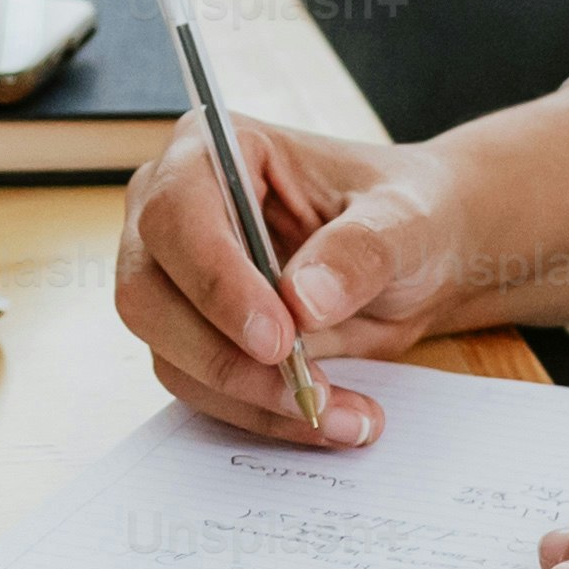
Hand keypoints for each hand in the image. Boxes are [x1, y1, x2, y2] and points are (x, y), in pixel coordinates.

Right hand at [111, 115, 475, 445]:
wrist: (419, 260)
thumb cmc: (407, 214)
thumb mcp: (407, 220)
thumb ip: (360, 250)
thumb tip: (303, 300)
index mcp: (216, 149)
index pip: (178, 214)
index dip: (217, 280)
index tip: (277, 337)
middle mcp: (174, 213)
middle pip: (149, 294)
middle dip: (226, 356)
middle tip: (307, 389)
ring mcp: (175, 279)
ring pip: (171, 354)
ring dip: (253, 398)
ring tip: (342, 414)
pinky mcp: (192, 336)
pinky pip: (202, 388)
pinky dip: (263, 414)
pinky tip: (331, 419)